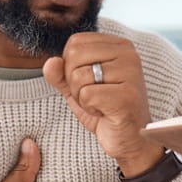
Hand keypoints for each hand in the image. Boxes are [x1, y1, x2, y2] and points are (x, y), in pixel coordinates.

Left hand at [43, 33, 164, 176]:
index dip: (71, 66)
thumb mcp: (78, 88)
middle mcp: (129, 55)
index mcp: (119, 46)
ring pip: (78, 76)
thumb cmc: (107, 111)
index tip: (90, 83)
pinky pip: (86, 95)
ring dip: (82, 97)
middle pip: (74, 55)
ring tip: (101, 104)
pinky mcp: (126, 95)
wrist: (130, 139)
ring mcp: (130, 74)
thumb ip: (61, 73)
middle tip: (94, 96)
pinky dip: (90, 108)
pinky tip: (105, 113)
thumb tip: (50, 62)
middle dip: (74, 82)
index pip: (75, 42)